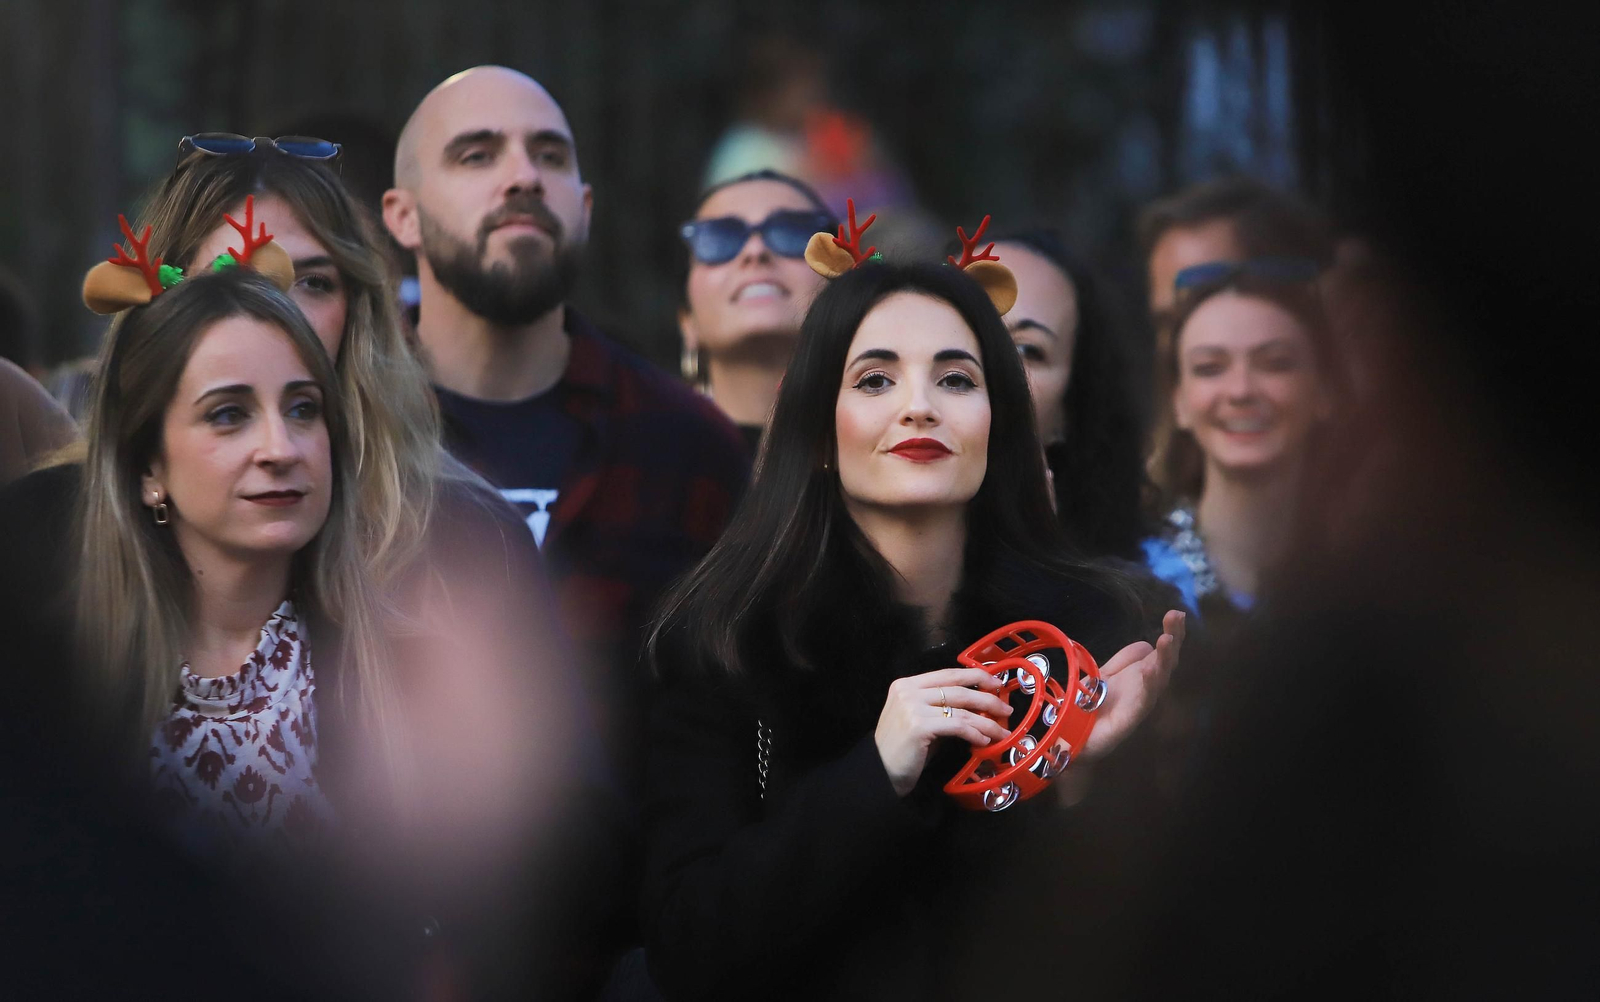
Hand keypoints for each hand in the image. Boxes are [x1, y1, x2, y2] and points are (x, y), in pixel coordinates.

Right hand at [874, 668, 1012, 796]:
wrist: (880, 772)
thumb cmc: (903, 749)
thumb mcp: (920, 720)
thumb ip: (942, 708)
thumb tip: (978, 708)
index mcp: (907, 685)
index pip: (948, 674)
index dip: (976, 676)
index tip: (996, 684)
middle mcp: (908, 691)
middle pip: (958, 689)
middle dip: (988, 699)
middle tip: (1006, 709)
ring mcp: (912, 707)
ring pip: (961, 709)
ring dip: (987, 721)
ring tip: (1001, 731)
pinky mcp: (919, 726)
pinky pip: (957, 726)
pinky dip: (975, 733)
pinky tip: (983, 741)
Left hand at [1080, 609, 1185, 760]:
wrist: (1075, 735)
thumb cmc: (1093, 705)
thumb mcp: (1108, 673)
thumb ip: (1125, 659)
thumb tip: (1146, 643)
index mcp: (1143, 675)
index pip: (1162, 651)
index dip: (1172, 633)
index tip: (1176, 613)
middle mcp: (1146, 689)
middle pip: (1166, 662)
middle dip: (1173, 639)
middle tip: (1177, 617)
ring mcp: (1140, 704)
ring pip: (1159, 679)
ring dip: (1164, 658)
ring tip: (1167, 639)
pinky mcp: (1129, 720)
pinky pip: (1142, 701)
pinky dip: (1148, 685)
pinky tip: (1151, 670)